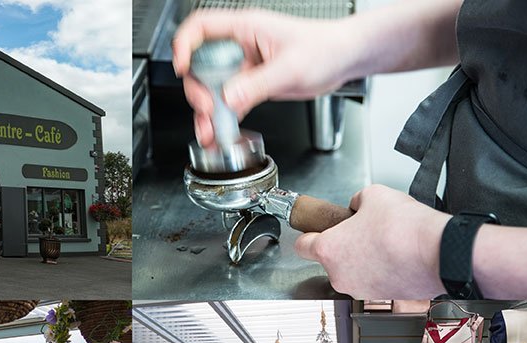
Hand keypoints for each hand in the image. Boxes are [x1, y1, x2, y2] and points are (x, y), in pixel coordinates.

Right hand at [173, 9, 356, 145]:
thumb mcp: (290, 68)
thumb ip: (256, 85)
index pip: (200, 27)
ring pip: (211, 87)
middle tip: (209, 108)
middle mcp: (239, 46)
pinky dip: (221, 118)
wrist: (345, 58)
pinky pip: (227, 101)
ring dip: (206, 110)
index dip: (184, 45)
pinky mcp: (250, 84)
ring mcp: (244, 66)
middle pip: (199, 64)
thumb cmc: (326, 48)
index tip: (182, 67)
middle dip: (198, 89)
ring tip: (209, 130)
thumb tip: (228, 99)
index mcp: (246, 28)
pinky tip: (219, 131)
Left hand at [294, 184, 450, 298]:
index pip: (302, 246)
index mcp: (329, 250)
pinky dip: (383, 270)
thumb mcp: (374, 195)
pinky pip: (376, 280)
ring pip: (355, 271)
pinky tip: (398, 255)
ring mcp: (361, 290)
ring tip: (386, 241)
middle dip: (345, 244)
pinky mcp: (384, 297)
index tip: (315, 229)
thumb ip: (357, 201)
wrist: (440, 251)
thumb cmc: (405, 228)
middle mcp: (340, 276)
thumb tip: (358, 206)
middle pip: (332, 259)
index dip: (310, 233)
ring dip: (365, 258)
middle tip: (363, 230)